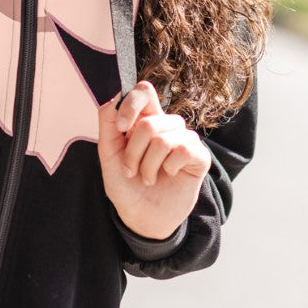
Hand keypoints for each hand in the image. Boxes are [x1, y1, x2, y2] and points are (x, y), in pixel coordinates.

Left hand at [96, 80, 211, 240]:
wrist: (140, 216)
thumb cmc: (126, 184)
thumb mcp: (108, 152)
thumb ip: (108, 122)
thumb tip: (113, 94)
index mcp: (145, 120)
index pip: (144, 91)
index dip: (131, 104)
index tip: (121, 128)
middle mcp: (167, 126)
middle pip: (149, 123)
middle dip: (133, 153)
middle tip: (130, 170)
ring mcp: (185, 139)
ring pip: (163, 139)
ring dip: (148, 165)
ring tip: (147, 177)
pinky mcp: (199, 156)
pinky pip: (183, 150)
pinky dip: (168, 168)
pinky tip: (168, 175)